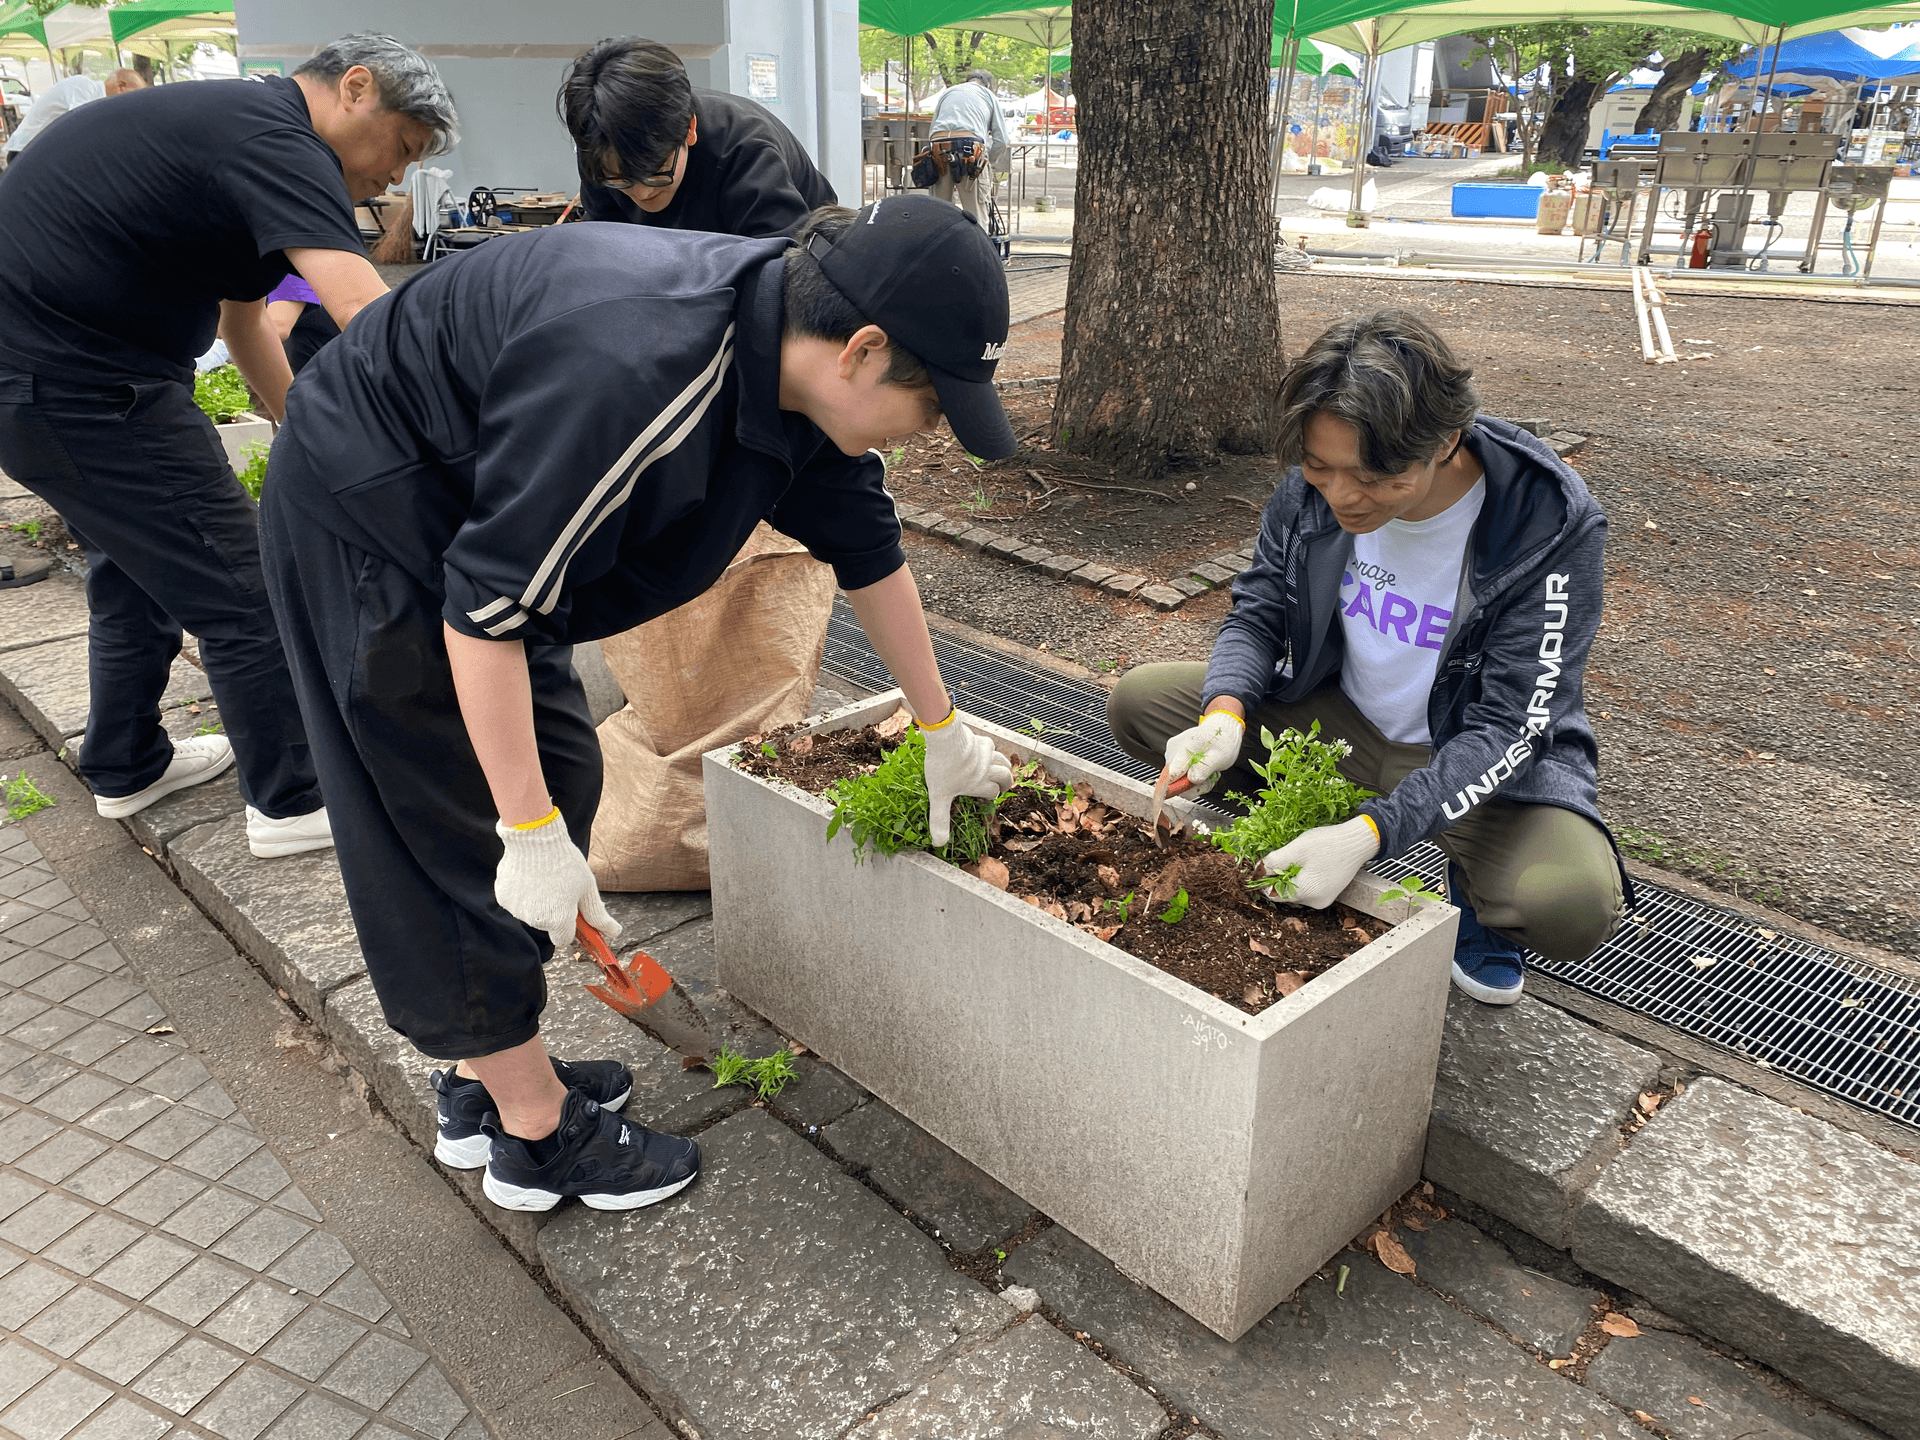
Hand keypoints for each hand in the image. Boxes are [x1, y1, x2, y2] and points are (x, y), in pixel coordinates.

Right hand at [494, 814, 621, 951]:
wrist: (535, 837)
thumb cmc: (565, 862)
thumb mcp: (587, 888)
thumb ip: (598, 915)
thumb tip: (614, 933)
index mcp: (557, 920)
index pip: (564, 939)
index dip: (570, 927)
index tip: (572, 912)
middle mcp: (535, 920)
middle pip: (547, 924)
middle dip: (554, 911)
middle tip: (560, 886)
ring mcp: (516, 909)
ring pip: (531, 912)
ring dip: (538, 901)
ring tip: (544, 876)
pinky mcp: (503, 897)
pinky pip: (516, 901)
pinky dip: (522, 892)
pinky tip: (529, 874)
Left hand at [921, 717, 1012, 846]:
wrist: (945, 738)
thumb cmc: (943, 767)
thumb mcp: (938, 797)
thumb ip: (939, 819)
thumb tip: (939, 843)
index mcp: (977, 784)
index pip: (992, 793)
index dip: (990, 798)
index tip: (983, 801)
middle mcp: (986, 770)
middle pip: (1005, 776)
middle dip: (1006, 782)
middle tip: (1003, 786)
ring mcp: (985, 754)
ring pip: (1002, 760)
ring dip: (1003, 766)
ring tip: (1000, 769)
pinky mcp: (980, 740)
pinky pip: (991, 746)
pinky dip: (990, 750)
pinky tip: (983, 750)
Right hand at [1160, 710, 1244, 795]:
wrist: (1221, 730)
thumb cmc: (1222, 742)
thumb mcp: (1220, 757)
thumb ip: (1204, 768)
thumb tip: (1192, 779)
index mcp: (1186, 747)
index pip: (1173, 773)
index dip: (1177, 787)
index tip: (1186, 792)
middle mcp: (1174, 749)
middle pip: (1175, 778)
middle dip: (1192, 784)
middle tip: (1210, 779)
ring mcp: (1172, 752)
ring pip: (1177, 777)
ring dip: (1193, 780)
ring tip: (1208, 772)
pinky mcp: (1174, 756)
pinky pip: (1179, 772)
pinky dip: (1191, 775)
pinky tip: (1202, 769)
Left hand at [1258, 817, 1379, 908]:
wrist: (1357, 841)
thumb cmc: (1329, 843)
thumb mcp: (1296, 849)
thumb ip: (1274, 862)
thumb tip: (1257, 871)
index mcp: (1307, 893)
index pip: (1273, 893)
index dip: (1265, 879)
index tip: (1267, 864)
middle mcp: (1315, 902)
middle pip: (1285, 893)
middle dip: (1280, 876)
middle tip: (1288, 857)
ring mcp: (1323, 899)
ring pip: (1295, 890)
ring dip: (1292, 876)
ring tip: (1301, 859)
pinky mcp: (1328, 893)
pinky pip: (1307, 888)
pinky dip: (1303, 877)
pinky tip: (1309, 864)